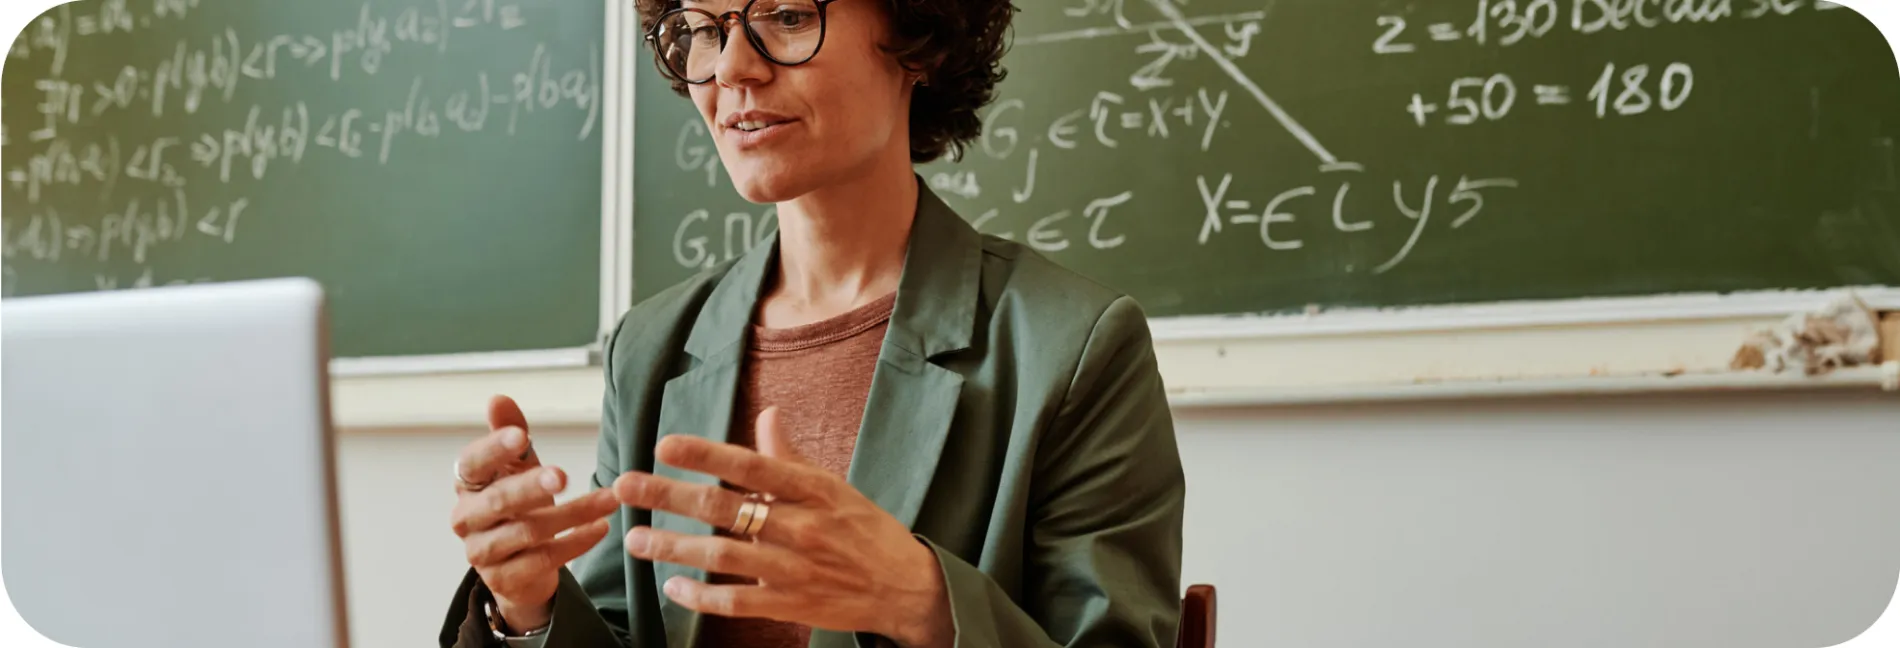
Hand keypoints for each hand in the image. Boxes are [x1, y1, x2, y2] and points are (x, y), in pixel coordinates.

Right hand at [450, 395, 617, 631]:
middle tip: (563, 475)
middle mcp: (466, 519)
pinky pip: (544, 560)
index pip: (472, 463)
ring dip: (573, 514)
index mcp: (466, 484)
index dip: (494, 449)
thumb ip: (509, 432)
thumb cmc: (518, 504)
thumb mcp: (517, 468)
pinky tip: (601, 528)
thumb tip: (498, 398)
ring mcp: (482, 553)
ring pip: (528, 532)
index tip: (522, 436)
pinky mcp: (504, 579)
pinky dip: (576, 542)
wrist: (519, 566)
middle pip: (498, 501)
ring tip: (609, 499)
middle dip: (532, 487)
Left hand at [612, 408, 953, 646]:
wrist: (906, 586)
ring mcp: (797, 568)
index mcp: (814, 489)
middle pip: (725, 507)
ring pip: (723, 555)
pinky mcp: (794, 604)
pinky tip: (672, 586)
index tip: (664, 444)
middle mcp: (803, 526)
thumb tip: (766, 415)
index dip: (706, 454)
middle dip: (669, 496)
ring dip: (673, 547)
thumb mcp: (835, 487)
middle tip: (625, 486)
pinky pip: (739, 601)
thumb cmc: (865, 530)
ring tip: (636, 539)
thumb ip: (792, 457)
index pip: (751, 465)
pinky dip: (703, 595)